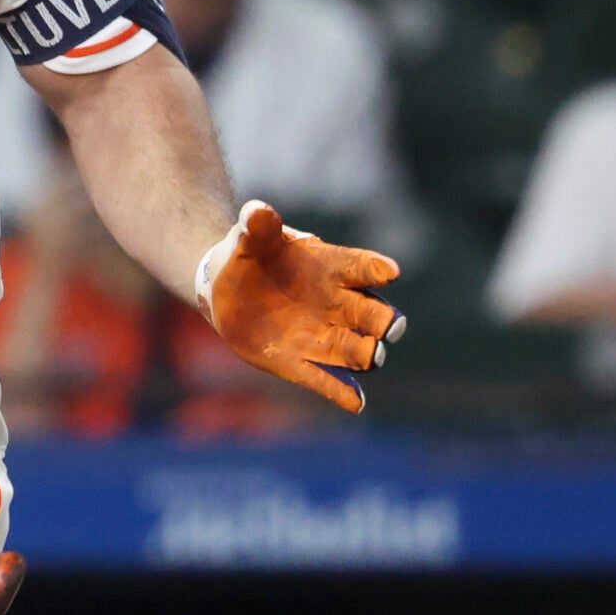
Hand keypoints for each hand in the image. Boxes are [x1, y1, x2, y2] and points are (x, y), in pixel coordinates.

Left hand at [193, 201, 405, 413]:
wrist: (226, 286)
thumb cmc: (248, 254)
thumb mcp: (250, 237)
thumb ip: (257, 225)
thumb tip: (257, 211)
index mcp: (331, 267)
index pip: (360, 266)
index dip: (376, 268)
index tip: (389, 271)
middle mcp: (338, 304)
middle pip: (372, 314)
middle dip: (384, 321)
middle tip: (389, 327)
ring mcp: (323, 335)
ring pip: (357, 349)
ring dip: (367, 354)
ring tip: (371, 357)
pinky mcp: (301, 362)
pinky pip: (327, 380)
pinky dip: (344, 392)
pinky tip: (356, 403)